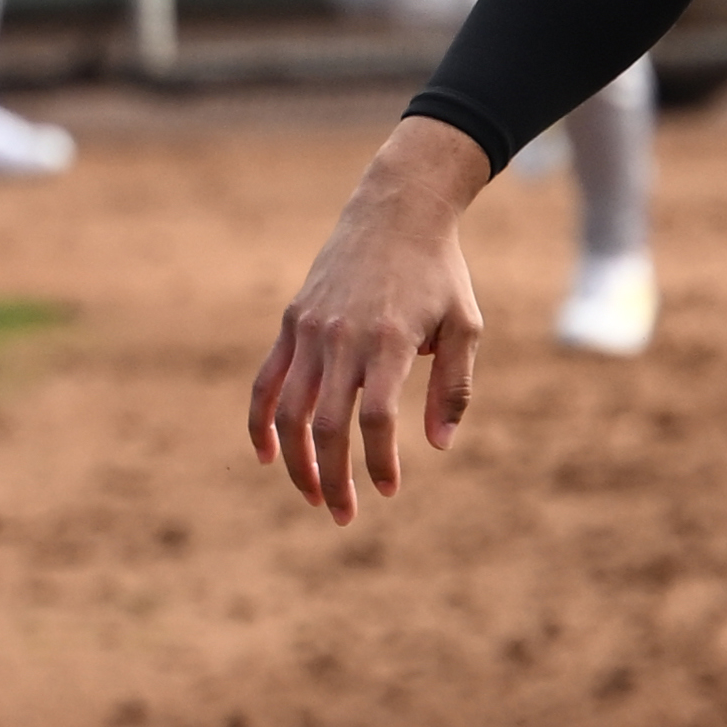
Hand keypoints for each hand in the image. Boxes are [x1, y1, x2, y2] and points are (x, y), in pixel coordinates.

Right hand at [246, 117, 494, 524]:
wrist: (397, 210)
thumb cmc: (440, 273)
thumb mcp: (466, 325)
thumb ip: (453, 387)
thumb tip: (439, 446)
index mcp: (390, 340)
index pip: (375, 418)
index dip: (378, 461)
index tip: (389, 490)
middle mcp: (343, 336)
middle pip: (326, 425)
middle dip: (333, 478)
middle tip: (344, 516)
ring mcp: (310, 329)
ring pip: (287, 410)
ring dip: (296, 461)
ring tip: (313, 496)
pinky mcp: (291, 322)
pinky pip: (265, 380)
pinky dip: (260, 422)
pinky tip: (268, 457)